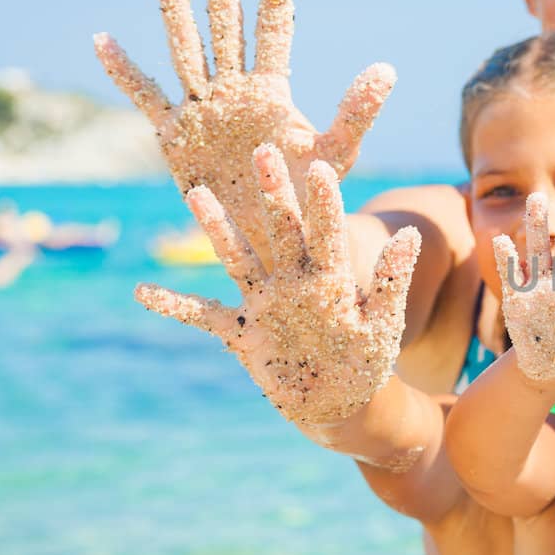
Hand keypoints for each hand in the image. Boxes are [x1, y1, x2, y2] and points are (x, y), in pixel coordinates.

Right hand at [94, 0, 393, 259]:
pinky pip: (144, 97)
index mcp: (272, 90)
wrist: (274, 234)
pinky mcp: (174, 135)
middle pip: (226, 25)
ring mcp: (203, 109)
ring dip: (175, 8)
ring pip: (186, 48)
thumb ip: (357, 111)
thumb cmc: (309, 195)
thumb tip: (388, 68)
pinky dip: (124, 71)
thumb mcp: (336, 152)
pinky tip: (102, 41)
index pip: (273, 27)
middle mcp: (236, 91)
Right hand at [133, 143, 419, 428]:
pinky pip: (203, 315)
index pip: (326, 231)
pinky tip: (142, 290)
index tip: (319, 168)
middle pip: (280, 230)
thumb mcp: (382, 322)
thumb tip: (413, 234)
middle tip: (262, 151)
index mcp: (329, 276)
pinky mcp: (243, 332)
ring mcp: (264, 303)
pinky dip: (174, 305)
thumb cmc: (367, 361)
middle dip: (272, 194)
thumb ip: (391, 280)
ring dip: (217, 230)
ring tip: (197, 193)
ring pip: (237, 258)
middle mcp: (293, 280)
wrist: (341, 402)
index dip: (322, 202)